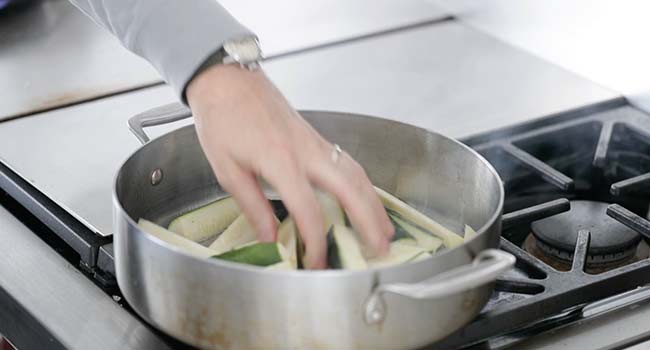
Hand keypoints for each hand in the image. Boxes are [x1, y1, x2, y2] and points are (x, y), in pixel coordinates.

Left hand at [187, 64, 392, 267]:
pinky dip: (363, 183)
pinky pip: (348, 162)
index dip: (316, 241)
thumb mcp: (227, 169)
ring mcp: (314, 141)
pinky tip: (366, 197)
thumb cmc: (222, 120)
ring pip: (356, 173)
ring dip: (374, 202)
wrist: (227, 80)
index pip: (308, 209)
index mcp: (280, 161)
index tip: (316, 262)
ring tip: (384, 228)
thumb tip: (270, 237)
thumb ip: (252, 206)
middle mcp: (305, 150)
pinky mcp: (315, 136)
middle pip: (349, 188)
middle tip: (381, 247)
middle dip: (369, 220)